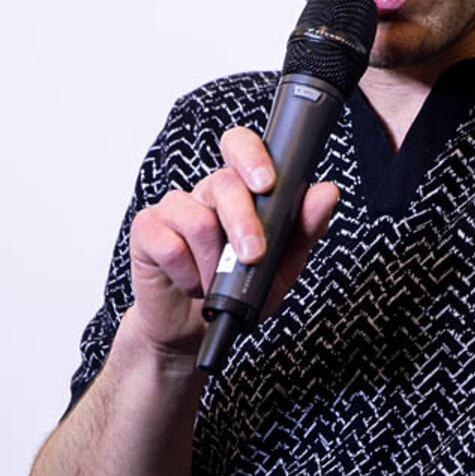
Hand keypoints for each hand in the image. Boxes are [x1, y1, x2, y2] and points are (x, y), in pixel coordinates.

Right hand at [121, 126, 339, 359]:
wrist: (195, 329)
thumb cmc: (239, 288)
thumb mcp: (282, 263)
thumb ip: (304, 227)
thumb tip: (327, 193)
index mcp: (240, 189)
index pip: (241, 146)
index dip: (252, 156)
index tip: (268, 183)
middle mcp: (205, 192)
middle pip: (223, 184)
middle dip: (244, 223)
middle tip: (253, 256)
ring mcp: (173, 209)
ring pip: (198, 219)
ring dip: (215, 263)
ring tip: (217, 282)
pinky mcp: (147, 232)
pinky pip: (170, 246)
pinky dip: (188, 275)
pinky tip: (191, 284)